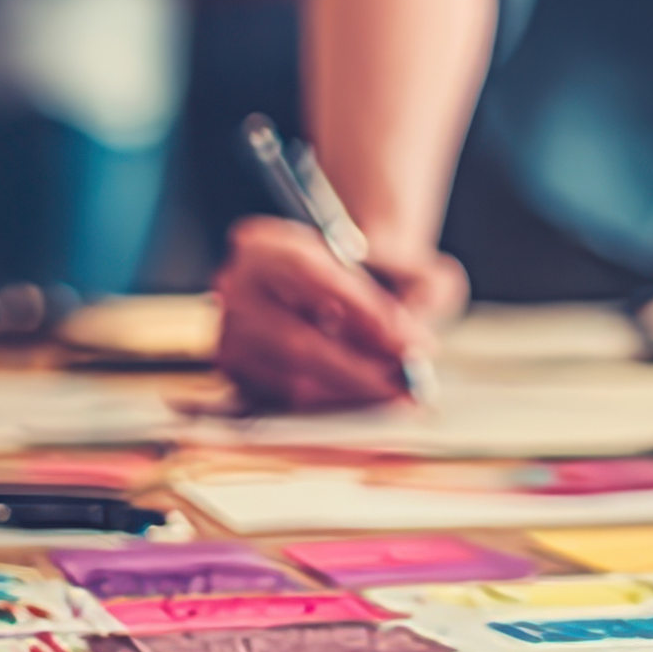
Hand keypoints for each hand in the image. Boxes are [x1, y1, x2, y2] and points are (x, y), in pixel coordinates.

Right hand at [214, 217, 467, 409]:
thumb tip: (418, 343)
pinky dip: (327, 408)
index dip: (371, 318)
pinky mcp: (235, 374)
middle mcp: (236, 286)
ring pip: (289, 381)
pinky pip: (282, 404)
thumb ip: (423, 288)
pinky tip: (363, 402)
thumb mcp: (404, 261)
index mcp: (269, 243)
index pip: (321, 280)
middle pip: (298, 342)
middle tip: (406, 387)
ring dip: (347, 395)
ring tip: (393, 396)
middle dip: (360, 371)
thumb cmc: (367, 271)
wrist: (326, 280)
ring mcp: (229, 334)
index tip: (414, 345)